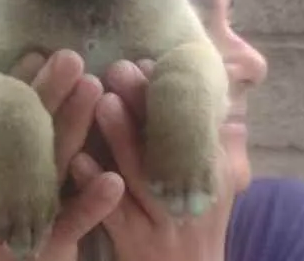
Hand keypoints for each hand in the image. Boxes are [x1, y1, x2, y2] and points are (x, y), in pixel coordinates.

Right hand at [0, 50, 124, 260]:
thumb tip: (16, 107)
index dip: (18, 86)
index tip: (38, 51)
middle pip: (20, 135)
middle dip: (46, 92)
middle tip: (70, 56)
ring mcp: (12, 222)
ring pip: (47, 168)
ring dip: (72, 127)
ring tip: (95, 89)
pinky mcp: (41, 253)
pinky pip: (69, 224)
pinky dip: (91, 201)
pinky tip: (113, 179)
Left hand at [71, 60, 247, 260]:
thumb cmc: (197, 228)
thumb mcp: (216, 188)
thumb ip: (220, 146)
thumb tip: (225, 100)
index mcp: (210, 172)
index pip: (192, 126)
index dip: (169, 94)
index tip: (146, 61)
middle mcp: (191, 193)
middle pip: (168, 144)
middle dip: (144, 104)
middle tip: (119, 68)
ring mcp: (164, 221)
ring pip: (143, 176)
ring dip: (122, 137)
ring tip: (102, 100)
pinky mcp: (138, 246)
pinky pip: (116, 215)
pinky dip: (96, 188)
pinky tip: (79, 162)